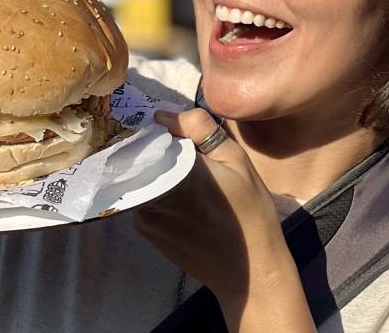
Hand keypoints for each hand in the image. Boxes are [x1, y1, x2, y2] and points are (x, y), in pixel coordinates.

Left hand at [134, 109, 276, 297]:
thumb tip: (163, 115)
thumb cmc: (249, 214)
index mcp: (177, 172)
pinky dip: (153, 192)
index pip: (147, 137)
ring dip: (152, 172)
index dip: (154, 129)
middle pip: (139, 158)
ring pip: (139, 179)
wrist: (249, 274)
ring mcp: (144, 216)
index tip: (168, 128)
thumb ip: (200, 129)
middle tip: (175, 149)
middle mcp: (152, 194)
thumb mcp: (237, 161)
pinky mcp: (145, 233)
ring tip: (178, 174)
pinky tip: (178, 198)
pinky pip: (141, 200)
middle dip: (152, 149)